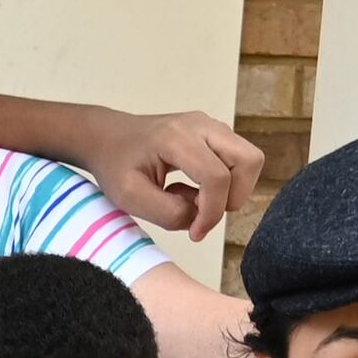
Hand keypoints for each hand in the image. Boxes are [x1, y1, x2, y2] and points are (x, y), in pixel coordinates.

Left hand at [87, 109, 265, 238]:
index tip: (195, 232)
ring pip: (249, 160)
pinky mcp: (215, 133)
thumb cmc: (115, 165)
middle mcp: (201, 125)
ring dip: (230, 190)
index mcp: (176, 138)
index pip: (217, 176)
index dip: (213, 212)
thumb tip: (200, 219)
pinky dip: (224, 183)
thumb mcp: (130, 198)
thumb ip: (168, 213)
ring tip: (193, 199)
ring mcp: (211, 126)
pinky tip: (192, 190)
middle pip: (249, 161)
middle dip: (234, 197)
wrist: (108, 138)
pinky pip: (237, 161)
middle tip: (202, 212)